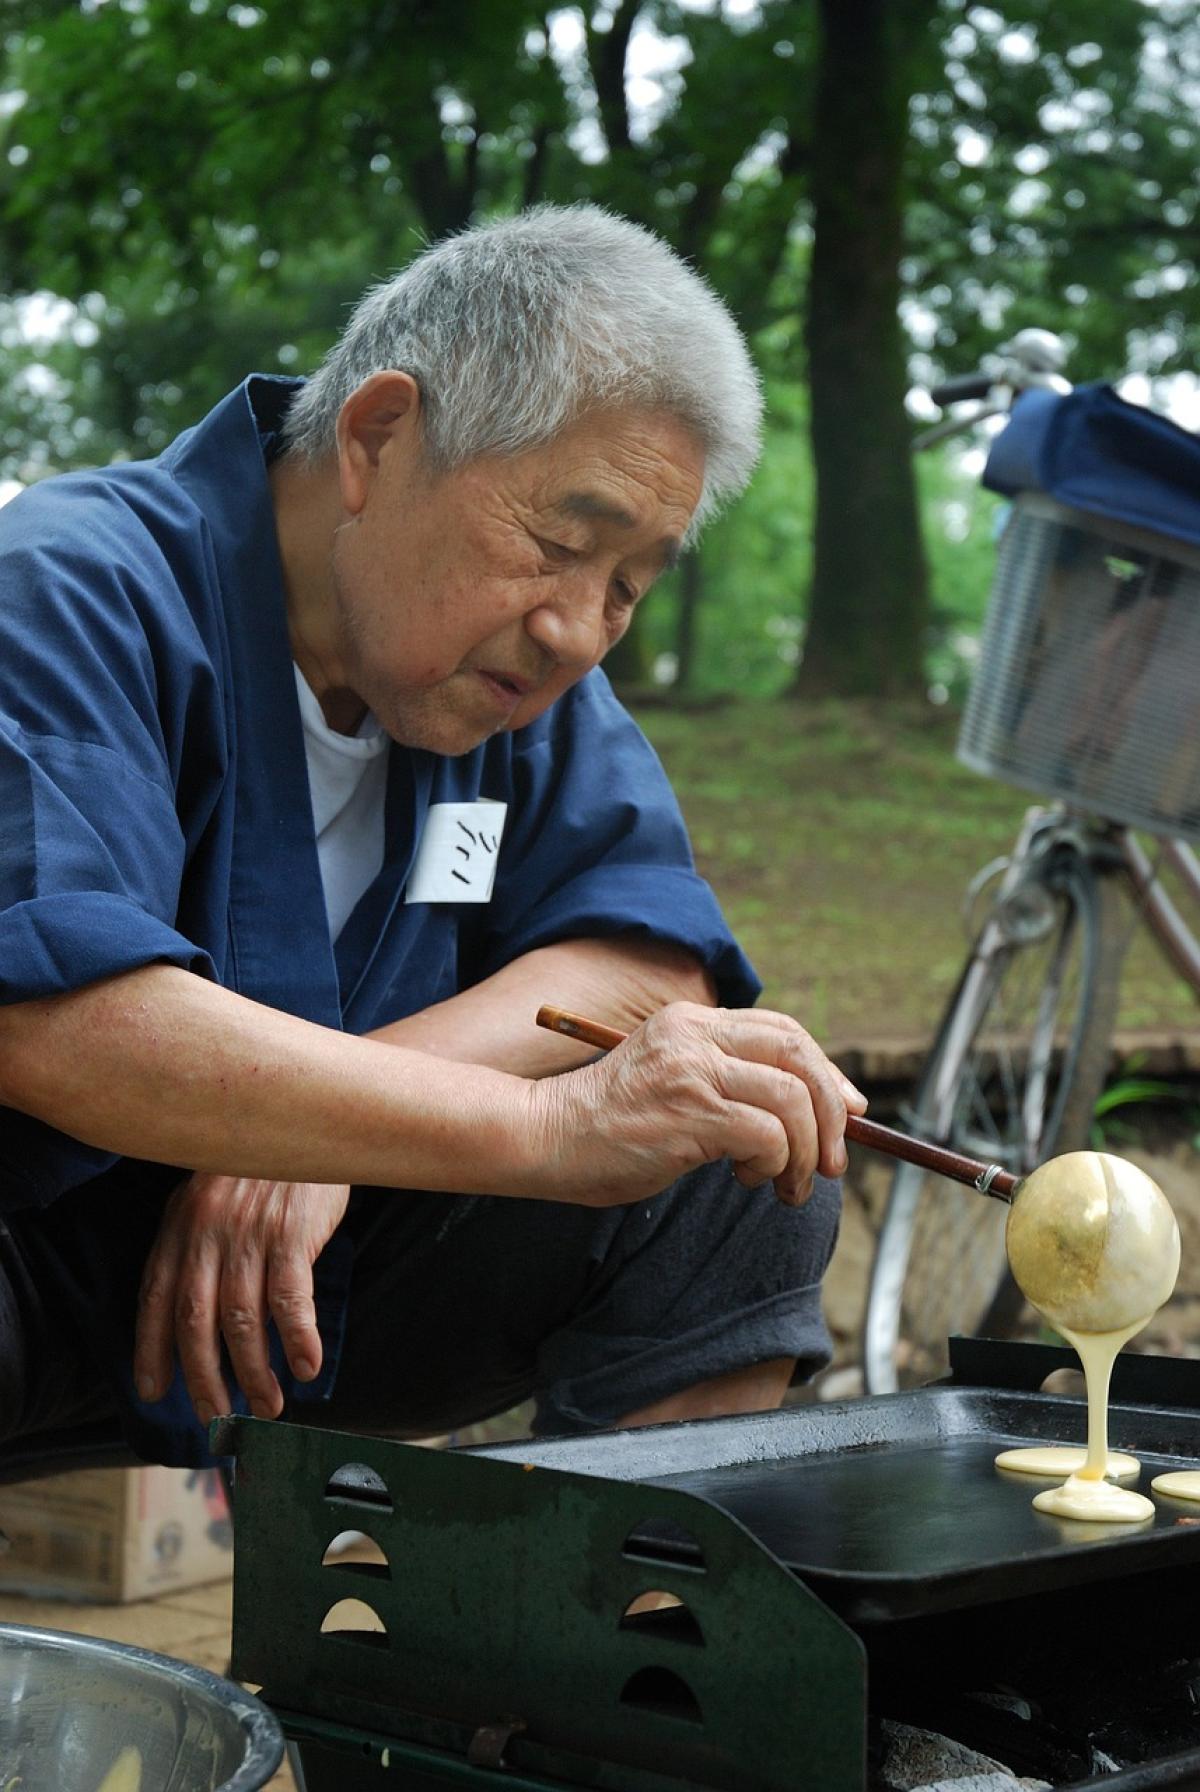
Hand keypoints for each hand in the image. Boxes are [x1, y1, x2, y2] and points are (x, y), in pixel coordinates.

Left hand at [134, 1174, 349, 1425]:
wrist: (307, 1114)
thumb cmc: (263, 1163)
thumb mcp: (214, 1194)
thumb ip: (202, 1245)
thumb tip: (203, 1313)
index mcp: (181, 1224)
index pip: (157, 1297)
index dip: (152, 1348)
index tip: (154, 1391)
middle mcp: (207, 1232)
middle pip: (195, 1321)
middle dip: (203, 1378)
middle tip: (217, 1417)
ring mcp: (249, 1233)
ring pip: (242, 1319)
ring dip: (253, 1371)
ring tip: (267, 1405)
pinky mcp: (292, 1232)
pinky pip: (291, 1298)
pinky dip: (297, 1338)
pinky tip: (306, 1367)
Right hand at [530, 1003, 866, 1207]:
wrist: (542, 1138)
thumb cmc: (604, 1127)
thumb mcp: (668, 1083)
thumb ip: (721, 1082)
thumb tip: (804, 1113)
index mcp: (691, 1022)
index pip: (784, 1033)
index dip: (827, 1073)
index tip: (846, 1113)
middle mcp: (695, 1036)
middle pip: (800, 1056)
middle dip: (832, 1111)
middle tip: (830, 1160)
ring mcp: (692, 1070)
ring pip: (792, 1098)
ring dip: (804, 1151)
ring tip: (786, 1186)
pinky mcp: (690, 1112)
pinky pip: (767, 1134)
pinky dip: (775, 1164)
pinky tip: (749, 1181)